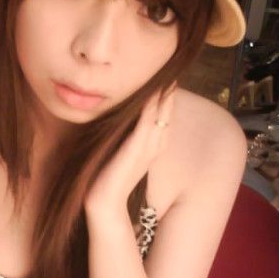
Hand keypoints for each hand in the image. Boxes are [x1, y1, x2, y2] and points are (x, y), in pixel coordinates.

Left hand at [84, 82, 176, 211]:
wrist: (105, 202)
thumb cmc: (109, 180)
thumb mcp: (119, 156)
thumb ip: (124, 144)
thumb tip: (118, 128)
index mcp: (150, 149)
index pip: (162, 121)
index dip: (166, 104)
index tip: (167, 84)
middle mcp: (152, 148)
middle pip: (166, 117)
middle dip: (169, 97)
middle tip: (173, 75)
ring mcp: (146, 149)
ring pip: (160, 118)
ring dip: (164, 99)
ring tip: (168, 78)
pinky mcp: (136, 150)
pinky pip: (147, 125)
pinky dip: (151, 108)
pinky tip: (153, 94)